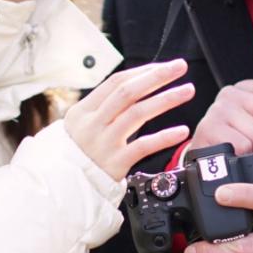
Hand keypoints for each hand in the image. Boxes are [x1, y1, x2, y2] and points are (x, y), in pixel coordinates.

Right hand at [64, 59, 193, 179]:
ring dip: (165, 99)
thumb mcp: (81, 125)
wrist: (65, 186)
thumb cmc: (78, 153)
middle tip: (179, 67)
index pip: (116, 83)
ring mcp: (104, 143)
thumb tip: (136, 86)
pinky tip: (181, 131)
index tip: (164, 66)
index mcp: (84, 110)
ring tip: (187, 91)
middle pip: (128, 92)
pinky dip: (164, 137)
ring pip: (137, 114)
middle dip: (156, 77)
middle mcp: (93, 124)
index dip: (142, 72)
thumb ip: (105, 108)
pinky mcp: (115, 163)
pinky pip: (143, 146)